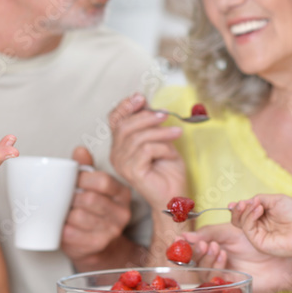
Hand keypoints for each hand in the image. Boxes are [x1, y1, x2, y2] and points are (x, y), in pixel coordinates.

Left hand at [60, 146, 132, 260]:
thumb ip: (87, 168)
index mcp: (122, 194)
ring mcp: (111, 231)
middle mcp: (121, 213)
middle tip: (63, 198)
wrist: (100, 248)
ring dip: (65, 213)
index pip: (103, 181)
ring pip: (79, 216)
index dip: (83, 178)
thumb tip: (80, 150)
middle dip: (71, 197)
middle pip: (90, 199)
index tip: (72, 180)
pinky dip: (61, 228)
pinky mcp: (97, 245)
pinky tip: (62, 225)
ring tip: (62, 211)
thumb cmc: (94, 212)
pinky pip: (71, 233)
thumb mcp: (95, 188)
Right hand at [108, 93, 185, 208]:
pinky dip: (163, 148)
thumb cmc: (168, 169)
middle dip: (147, 117)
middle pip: (125, 126)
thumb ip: (150, 124)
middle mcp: (116, 154)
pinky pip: (146, 150)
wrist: (175, 195)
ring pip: (138, 137)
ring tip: (177, 134)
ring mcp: (122, 164)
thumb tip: (146, 102)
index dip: (125, 106)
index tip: (141, 97)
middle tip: (166, 115)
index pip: (114, 120)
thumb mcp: (160, 139)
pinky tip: (171, 154)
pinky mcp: (131, 171)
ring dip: (161, 133)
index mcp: (120, 144)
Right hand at [185, 223, 291, 292]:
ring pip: (203, 272)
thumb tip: (185, 235)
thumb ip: (210, 231)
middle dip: (196, 252)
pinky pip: (216, 282)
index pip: (195, 248)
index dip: (187, 244)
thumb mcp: (232, 229)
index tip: (181, 238)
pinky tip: (223, 256)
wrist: (283, 254)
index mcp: (216, 247)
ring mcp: (224, 275)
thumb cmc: (261, 239)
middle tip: (203, 243)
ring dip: (206, 259)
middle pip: (196, 262)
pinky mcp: (231, 286)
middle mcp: (217, 263)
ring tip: (216, 247)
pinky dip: (216, 268)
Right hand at [229, 194, 291, 258]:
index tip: (234, 203)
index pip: (245, 211)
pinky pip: (247, 228)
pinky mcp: (259, 243)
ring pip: (240, 223)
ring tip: (255, 205)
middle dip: (238, 209)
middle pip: (239, 218)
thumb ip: (259, 199)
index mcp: (264, 215)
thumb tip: (245, 201)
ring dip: (245, 211)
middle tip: (241, 203)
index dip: (239, 206)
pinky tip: (259, 210)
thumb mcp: (276, 200)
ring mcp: (258, 235)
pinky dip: (250, 217)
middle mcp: (260, 226)